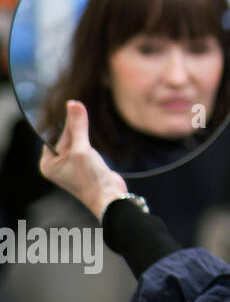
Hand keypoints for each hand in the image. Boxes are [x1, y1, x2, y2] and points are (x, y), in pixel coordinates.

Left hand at [38, 100, 128, 220]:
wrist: (110, 196)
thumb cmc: (91, 178)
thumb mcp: (82, 149)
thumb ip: (78, 126)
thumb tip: (74, 104)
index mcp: (48, 164)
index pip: (52, 137)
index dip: (62, 123)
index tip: (70, 106)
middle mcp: (57, 165)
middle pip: (64, 138)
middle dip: (74, 128)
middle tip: (80, 108)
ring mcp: (71, 166)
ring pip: (76, 142)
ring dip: (83, 134)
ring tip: (88, 122)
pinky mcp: (84, 166)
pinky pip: (84, 148)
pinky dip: (89, 141)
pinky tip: (95, 138)